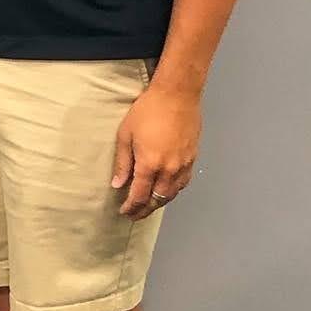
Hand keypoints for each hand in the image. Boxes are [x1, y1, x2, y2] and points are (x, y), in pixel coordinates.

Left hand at [111, 84, 201, 218]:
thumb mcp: (126, 135)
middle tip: (134, 215)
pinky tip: (166, 191)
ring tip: (148, 206)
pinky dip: (173, 191)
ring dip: (159, 203)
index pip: (140, 195)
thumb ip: (123, 163)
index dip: (131, 207)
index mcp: (150, 164)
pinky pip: (183, 183)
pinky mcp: (192, 159)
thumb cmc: (148, 111)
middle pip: (157, 199)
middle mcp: (169, 169)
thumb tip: (118, 184)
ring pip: (172, 194)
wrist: (177, 95)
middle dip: (144, 210)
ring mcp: (183, 165)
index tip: (124, 212)